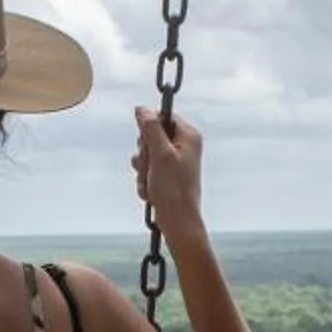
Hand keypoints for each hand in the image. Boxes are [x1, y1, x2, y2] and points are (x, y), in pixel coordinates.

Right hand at [132, 107, 204, 229]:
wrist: (178, 221)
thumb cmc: (174, 189)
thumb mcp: (160, 154)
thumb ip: (151, 128)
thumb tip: (141, 109)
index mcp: (189, 136)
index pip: (163, 116)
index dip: (150, 129)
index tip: (149, 143)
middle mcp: (184, 146)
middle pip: (152, 135)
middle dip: (145, 154)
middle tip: (151, 167)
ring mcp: (175, 161)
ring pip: (146, 155)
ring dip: (143, 170)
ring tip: (151, 183)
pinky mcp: (167, 175)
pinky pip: (148, 170)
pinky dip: (145, 181)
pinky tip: (151, 192)